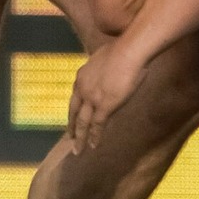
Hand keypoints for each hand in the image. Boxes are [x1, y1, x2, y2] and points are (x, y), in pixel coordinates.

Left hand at [66, 39, 149, 153]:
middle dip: (72, 126)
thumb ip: (101, 67)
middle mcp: (82, 88)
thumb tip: (107, 69)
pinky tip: (93, 146)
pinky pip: (97, 125)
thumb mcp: (104, 57)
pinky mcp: (104, 105)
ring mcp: (92, 98)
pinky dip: (94, 137)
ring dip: (80, 137)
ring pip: (82, 122)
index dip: (74, 109)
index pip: (75, 97)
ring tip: (78, 150)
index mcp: (82, 76)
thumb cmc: (122, 49)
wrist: (128, 50)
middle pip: (74, 112)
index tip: (73, 117)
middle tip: (69, 138)